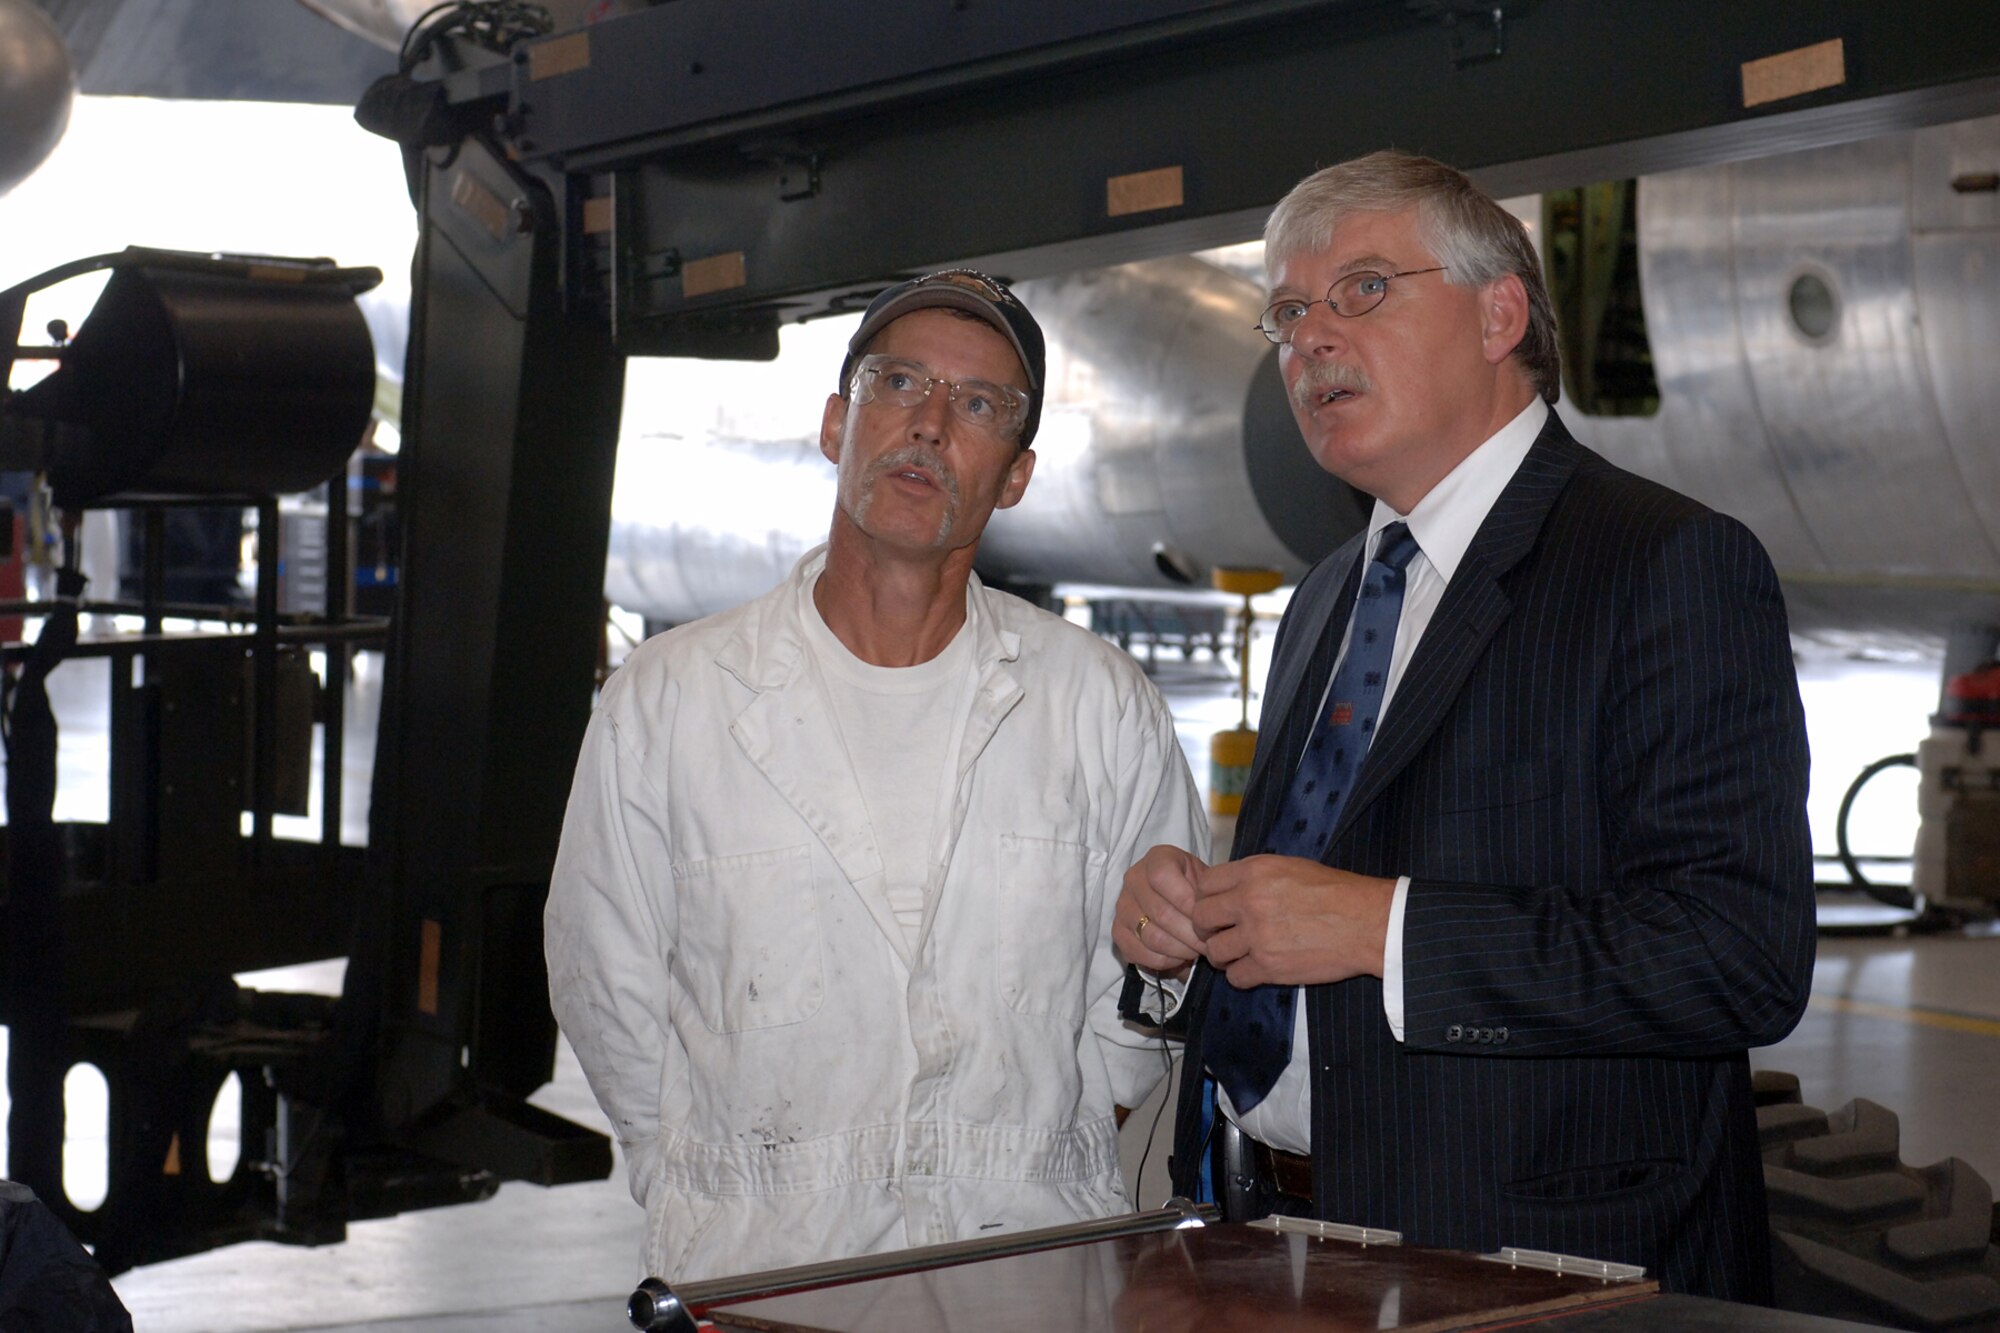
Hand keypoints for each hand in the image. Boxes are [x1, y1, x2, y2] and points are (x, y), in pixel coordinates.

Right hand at [1116, 844, 1207, 974]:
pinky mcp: (1117, 931)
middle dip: (1190, 934)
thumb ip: (1206, 896)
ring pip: (1151, 936)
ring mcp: (1122, 906)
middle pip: (1160, 912)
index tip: (1207, 919)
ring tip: (1197, 951)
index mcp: (1157, 859)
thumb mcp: (1206, 881)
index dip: (1187, 901)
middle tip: (1209, 945)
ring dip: (1180, 950)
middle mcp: (1133, 878)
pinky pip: (1139, 953)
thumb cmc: (1196, 889)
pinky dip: (1164, 961)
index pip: (1163, 877)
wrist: (1181, 901)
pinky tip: (1179, 958)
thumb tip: (1208, 924)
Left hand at [1192, 855, 1395, 987]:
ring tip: (1238, 954)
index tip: (1217, 908)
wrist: (1367, 922)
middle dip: (1207, 928)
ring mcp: (1257, 936)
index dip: (1207, 898)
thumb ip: (1255, 876)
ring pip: (1214, 952)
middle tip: (1220, 933)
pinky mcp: (1269, 966)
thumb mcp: (1290, 867)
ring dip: (1223, 955)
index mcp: (1254, 872)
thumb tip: (1230, 887)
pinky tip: (1255, 969)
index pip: (1204, 885)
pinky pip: (1235, 977)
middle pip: (1200, 918)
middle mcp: (1249, 901)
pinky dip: (1242, 976)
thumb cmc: (1336, 892)